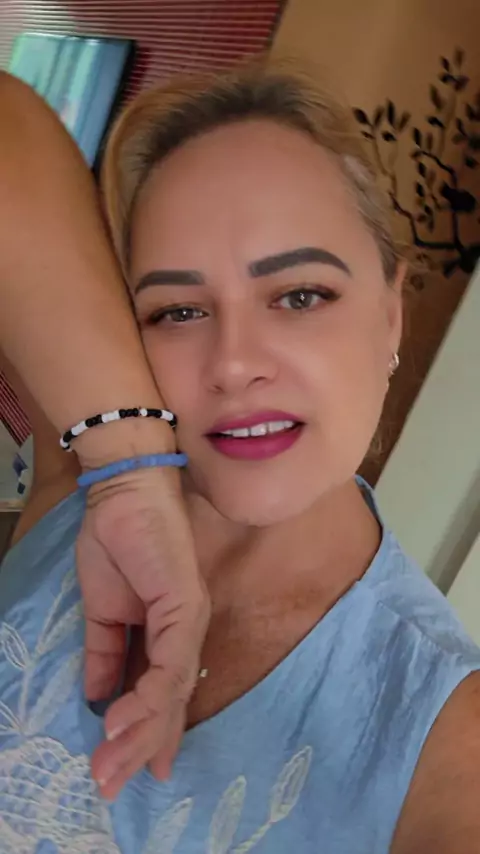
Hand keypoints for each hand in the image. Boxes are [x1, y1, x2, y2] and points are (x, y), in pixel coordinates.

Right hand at [75, 466, 209, 799]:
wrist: (122, 496)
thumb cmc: (116, 544)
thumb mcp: (101, 612)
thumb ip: (105, 653)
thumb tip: (99, 697)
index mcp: (167, 634)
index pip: (163, 694)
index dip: (150, 734)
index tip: (132, 771)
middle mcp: (186, 633)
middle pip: (170, 702)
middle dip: (139, 746)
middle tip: (110, 785)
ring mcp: (190, 620)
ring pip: (172, 690)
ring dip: (140, 731)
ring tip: (111, 763)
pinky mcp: (186, 606)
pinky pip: (170, 662)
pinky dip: (148, 695)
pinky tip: (123, 719)